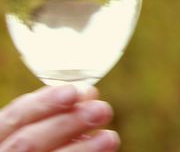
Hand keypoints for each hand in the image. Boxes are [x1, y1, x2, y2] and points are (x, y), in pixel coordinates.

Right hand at [0, 85, 118, 150]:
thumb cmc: (39, 146)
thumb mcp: (38, 130)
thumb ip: (54, 115)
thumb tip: (87, 93)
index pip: (12, 118)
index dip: (43, 103)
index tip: (74, 90)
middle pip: (27, 143)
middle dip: (66, 123)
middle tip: (102, 109)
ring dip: (81, 149)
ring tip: (109, 137)